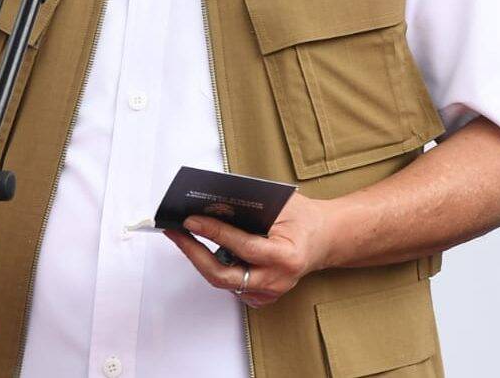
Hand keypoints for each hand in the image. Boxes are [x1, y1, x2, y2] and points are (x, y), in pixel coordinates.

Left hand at [165, 192, 335, 306]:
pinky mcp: (261, 296)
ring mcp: (269, 293)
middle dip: (194, 253)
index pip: (242, 247)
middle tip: (176, 232)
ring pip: (224, 281)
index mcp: (285, 257)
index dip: (213, 232)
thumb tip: (213, 202)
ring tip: (182, 236)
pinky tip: (200, 247)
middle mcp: (277, 280)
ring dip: (200, 258)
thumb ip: (251, 207)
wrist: (324, 239)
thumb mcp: (282, 205)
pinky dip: (214, 265)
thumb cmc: (303, 219)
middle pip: (224, 276)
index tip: (190, 219)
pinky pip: (230, 283)